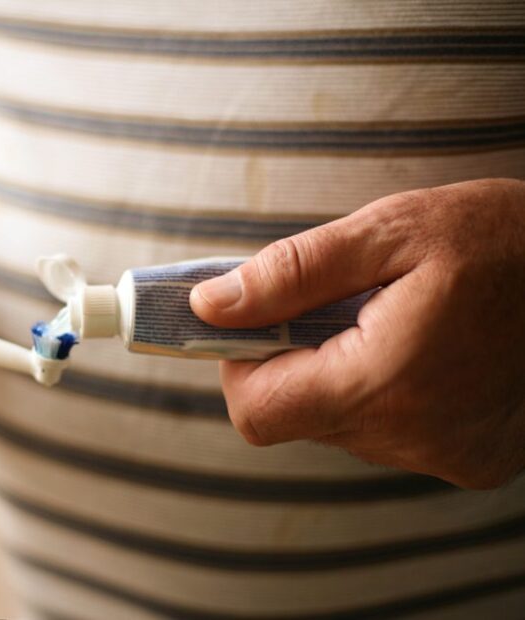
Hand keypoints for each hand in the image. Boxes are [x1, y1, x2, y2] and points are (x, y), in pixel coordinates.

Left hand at [190, 178, 524, 488]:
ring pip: (338, 424)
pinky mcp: (469, 460)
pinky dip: (380, 391)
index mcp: (386, 382)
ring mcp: (444, 456)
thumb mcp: (391, 231)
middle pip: (295, 415)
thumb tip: (210, 305)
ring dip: (338, 372)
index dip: (237, 364)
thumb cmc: (503, 239)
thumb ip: (291, 273)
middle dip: (290, 358)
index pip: (257, 410)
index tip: (250, 320)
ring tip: (385, 320)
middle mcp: (413, 437)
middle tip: (329, 304)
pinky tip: (419, 349)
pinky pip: (386, 432)